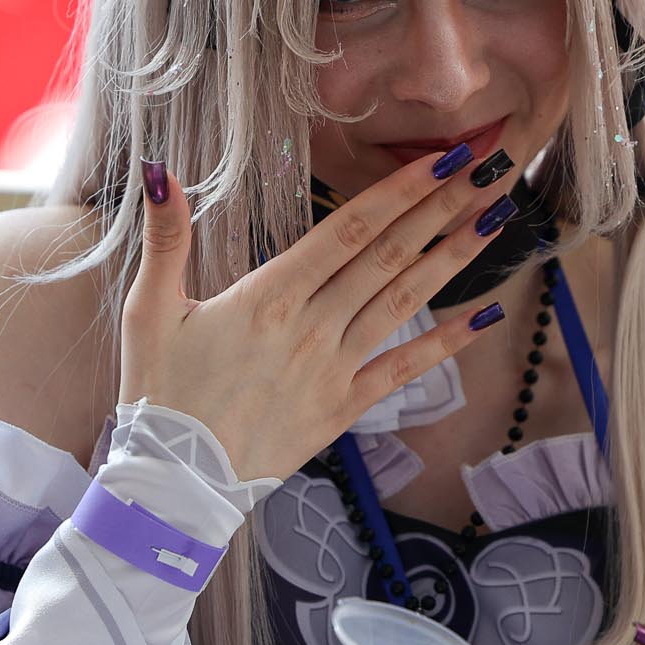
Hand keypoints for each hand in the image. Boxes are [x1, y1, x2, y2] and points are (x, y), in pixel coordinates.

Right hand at [119, 151, 511, 482]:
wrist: (177, 484)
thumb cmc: (160, 393)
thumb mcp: (149, 310)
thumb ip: (165, 239)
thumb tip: (160, 172)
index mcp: (269, 296)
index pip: (348, 230)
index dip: (399, 191)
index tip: (441, 160)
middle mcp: (312, 327)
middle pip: (388, 257)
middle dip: (441, 209)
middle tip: (488, 169)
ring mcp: (334, 369)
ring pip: (404, 303)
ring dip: (453, 259)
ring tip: (495, 220)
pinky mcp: (342, 408)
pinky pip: (403, 370)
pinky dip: (445, 343)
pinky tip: (484, 318)